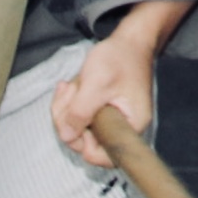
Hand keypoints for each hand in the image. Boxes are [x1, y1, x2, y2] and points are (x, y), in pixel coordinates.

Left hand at [49, 32, 156, 169]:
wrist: (129, 40)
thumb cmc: (119, 58)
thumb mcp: (96, 84)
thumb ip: (80, 113)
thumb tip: (66, 136)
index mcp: (131, 126)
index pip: (105, 156)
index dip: (84, 142)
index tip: (78, 118)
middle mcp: (122, 129)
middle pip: (84, 142)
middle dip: (68, 118)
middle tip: (70, 92)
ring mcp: (111, 121)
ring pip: (76, 130)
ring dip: (66, 108)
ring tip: (71, 85)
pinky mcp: (101, 113)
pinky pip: (77, 118)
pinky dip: (69, 103)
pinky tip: (71, 86)